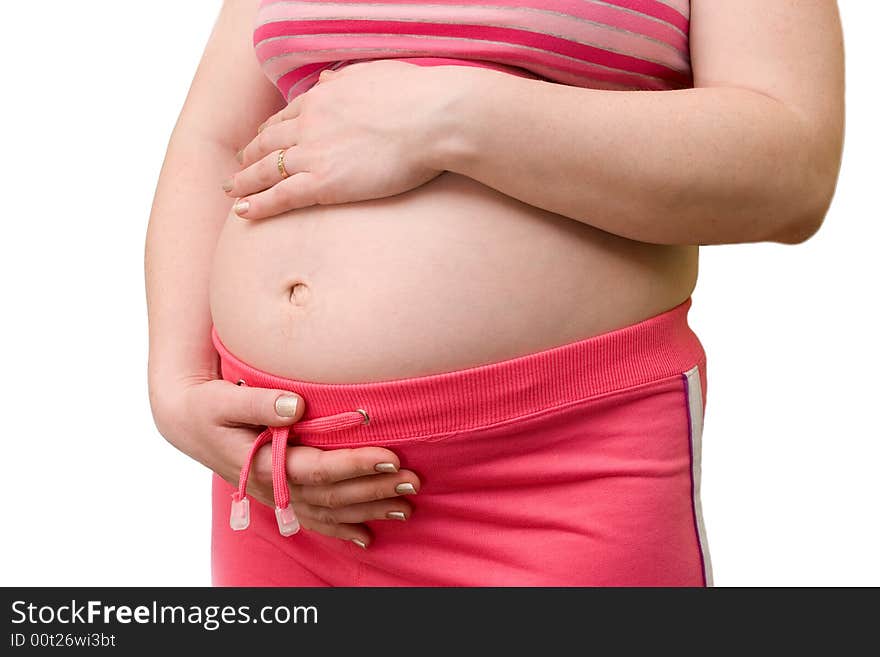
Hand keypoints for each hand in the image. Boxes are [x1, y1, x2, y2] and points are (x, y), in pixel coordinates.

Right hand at [150, 375, 419, 546]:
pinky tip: (368, 537)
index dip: (355, 464)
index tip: (391, 456)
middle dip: (374, 490)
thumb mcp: (224, 399)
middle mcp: (270, 487)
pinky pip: (314, 520)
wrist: (188, 423)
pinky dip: (341, 529)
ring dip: (368, 511)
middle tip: (413, 482)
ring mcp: (275, 497)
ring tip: (406, 506)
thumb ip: (258, 403)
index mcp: (260, 463)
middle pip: (331, 495)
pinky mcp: (279, 497)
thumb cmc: (208, 406)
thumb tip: (295, 404)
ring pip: (328, 512)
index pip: (316, 469)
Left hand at [223, 60, 451, 218]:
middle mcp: (310, 123)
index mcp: (323, 97)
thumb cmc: (416, 95)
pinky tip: (243, 212)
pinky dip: (258, 205)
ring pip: (267, 169)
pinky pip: (281, 196)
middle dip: (249, 156)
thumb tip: (326, 80)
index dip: (270, 131)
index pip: (286, 116)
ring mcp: (314, 153)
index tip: (262, 141)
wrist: (433, 118)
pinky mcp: (324, 183)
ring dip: (245, 181)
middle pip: (269, 142)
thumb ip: (346, 79)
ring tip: (231, 192)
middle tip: (238, 168)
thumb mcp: (375, 73)